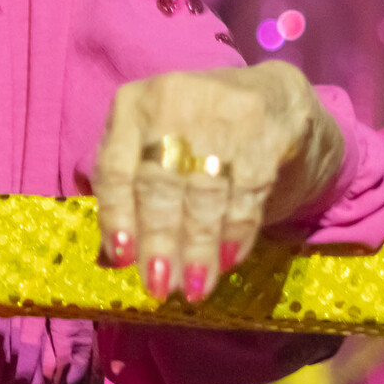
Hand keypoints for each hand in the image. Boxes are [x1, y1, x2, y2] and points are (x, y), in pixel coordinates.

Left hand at [93, 62, 343, 303]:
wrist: (273, 96)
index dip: (116, 215)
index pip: (115, 166)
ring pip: (203, 192)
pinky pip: (246, 191)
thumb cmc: (198, 130)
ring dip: (198, 247)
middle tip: (160, 285)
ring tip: (193, 287)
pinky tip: (229, 259)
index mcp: (132, 104)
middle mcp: (170, 100)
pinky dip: (235, 231)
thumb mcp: (153, 142)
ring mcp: (219, 112)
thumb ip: (129, 189)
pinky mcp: (265, 129)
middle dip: (159, 240)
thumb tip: (109, 257)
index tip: (122, 257)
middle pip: (158, 182)